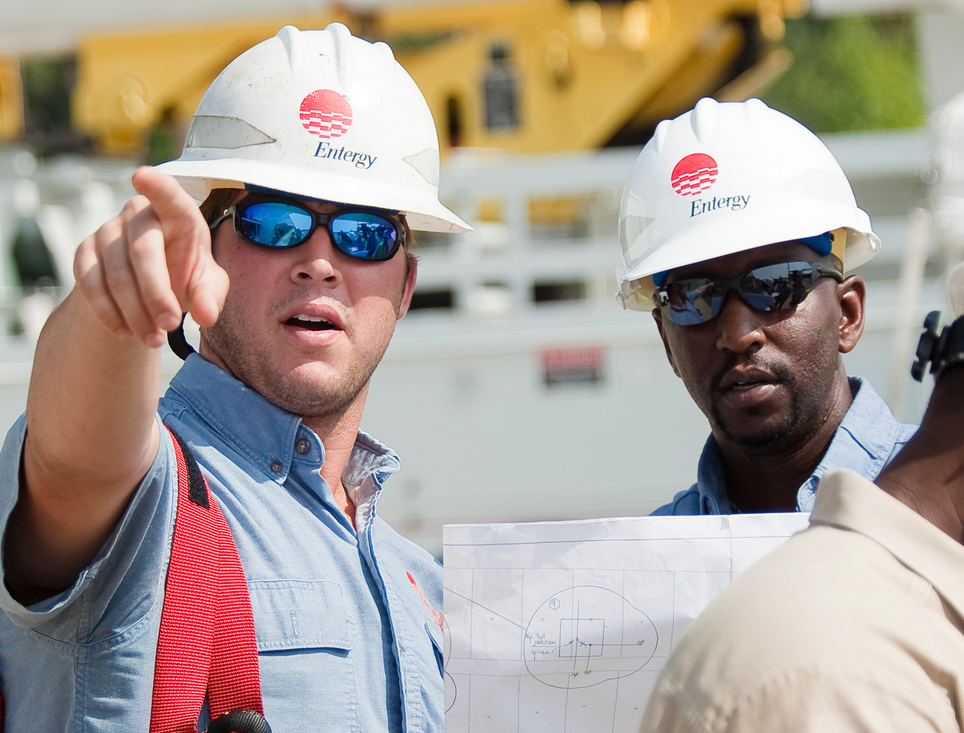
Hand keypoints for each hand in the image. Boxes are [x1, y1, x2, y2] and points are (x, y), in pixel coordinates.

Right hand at [73, 167, 229, 348]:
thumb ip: (211, 296)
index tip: (142, 176)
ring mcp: (108, 230)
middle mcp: (139, 215)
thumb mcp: (207, 286)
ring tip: (153, 338)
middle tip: (170, 325)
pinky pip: (90, 283)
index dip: (157, 186)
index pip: (170, 196)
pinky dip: (109, 313)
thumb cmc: (185, 277)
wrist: (146, 290)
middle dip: (156, 293)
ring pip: (116, 274)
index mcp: (178, 215)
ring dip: (135, 312)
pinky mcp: (85, 252)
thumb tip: (206, 315)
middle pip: (143, 251)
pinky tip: (126, 332)